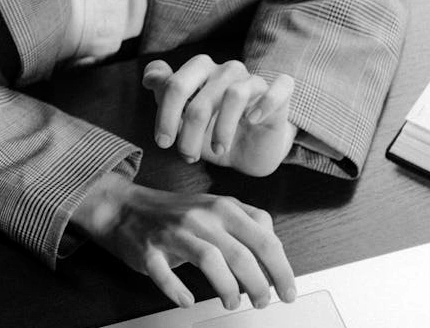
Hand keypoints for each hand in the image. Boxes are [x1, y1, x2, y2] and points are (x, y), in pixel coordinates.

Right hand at [70, 173, 295, 308]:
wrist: (123, 208)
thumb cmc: (172, 214)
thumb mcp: (215, 208)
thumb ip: (246, 224)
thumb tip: (273, 255)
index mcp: (224, 208)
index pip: (265, 239)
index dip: (281, 269)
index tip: (287, 290)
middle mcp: (202, 218)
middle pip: (242, 254)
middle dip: (260, 285)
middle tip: (263, 302)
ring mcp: (174, 233)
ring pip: (211, 260)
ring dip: (228, 288)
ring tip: (232, 303)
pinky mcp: (149, 250)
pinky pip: (165, 273)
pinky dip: (178, 291)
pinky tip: (186, 301)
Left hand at [142, 55, 297, 176]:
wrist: (248, 152)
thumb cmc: (212, 132)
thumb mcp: (184, 121)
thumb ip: (165, 96)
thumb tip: (149, 76)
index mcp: (199, 72)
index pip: (175, 84)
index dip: (165, 115)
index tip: (163, 143)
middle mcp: (225, 71)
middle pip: (200, 94)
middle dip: (189, 129)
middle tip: (186, 154)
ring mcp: (253, 80)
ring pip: (234, 94)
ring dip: (222, 128)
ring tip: (217, 151)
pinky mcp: (280, 94)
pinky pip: (279, 88)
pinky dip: (265, 104)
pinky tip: (252, 121)